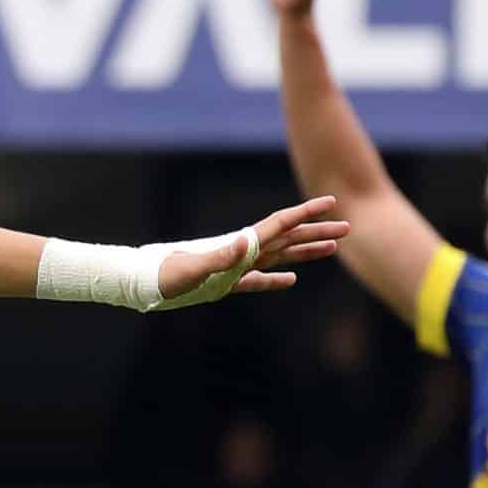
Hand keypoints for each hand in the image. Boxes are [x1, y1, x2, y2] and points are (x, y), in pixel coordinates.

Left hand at [154, 196, 349, 307]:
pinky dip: (275, 279)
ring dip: (304, 251)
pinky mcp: (223, 283)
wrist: (140, 284)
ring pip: (278, 256)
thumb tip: (248, 241)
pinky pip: (256, 280)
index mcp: (237, 245)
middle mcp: (239, 252)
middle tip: (348, 225)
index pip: (278, 226)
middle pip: (286, 238)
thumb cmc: (163, 276)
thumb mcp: (193, 267)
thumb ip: (221, 256)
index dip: (305, 214)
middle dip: (316, 231)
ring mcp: (233, 267)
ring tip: (332, 247)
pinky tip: (291, 279)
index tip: (330, 202)